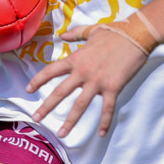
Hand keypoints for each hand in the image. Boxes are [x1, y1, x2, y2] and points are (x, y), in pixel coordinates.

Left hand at [26, 24, 147, 137]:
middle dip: (46, 106)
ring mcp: (97, 81)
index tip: (28, 88)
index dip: (38, 80)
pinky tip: (101, 133)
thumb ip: (75, 34)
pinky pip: (107, 109)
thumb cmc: (114, 31)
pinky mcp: (113, 87)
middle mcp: (83, 71)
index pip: (51, 70)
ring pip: (80, 105)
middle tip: (36, 118)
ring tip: (62, 134)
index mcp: (76, 58)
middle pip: (60, 92)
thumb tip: (62, 35)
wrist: (136, 35)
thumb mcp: (91, 30)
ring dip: (70, 121)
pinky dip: (104, 122)